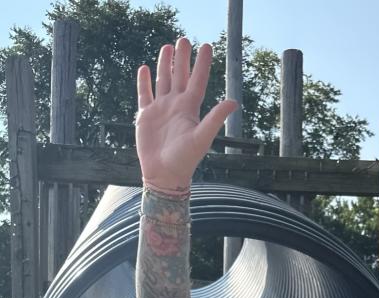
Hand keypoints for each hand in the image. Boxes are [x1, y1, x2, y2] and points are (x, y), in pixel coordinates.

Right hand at [136, 37, 238, 193]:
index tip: (206, 45)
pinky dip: (144, 82)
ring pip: (163, 81)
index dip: (202, 64)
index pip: (197, 80)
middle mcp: (176, 106)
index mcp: (190, 109)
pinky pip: (144, 94)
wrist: (164, 175)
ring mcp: (161, 109)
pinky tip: (144, 68)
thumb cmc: (185, 160)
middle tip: (184, 39)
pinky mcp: (146, 116)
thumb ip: (215, 118)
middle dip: (182, 58)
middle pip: (180, 75)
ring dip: (165, 64)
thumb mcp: (202, 137)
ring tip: (167, 47)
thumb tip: (234, 102)